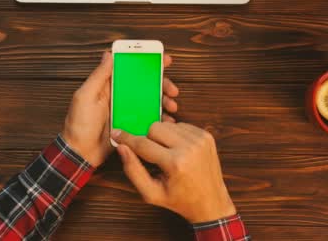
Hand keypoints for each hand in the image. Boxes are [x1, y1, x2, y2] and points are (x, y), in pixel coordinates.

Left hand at [62, 52, 179, 166]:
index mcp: (109, 86)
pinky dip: (160, 119)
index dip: (148, 62)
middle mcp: (120, 96)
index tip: (164, 59)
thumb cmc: (78, 124)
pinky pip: (149, 119)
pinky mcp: (132, 126)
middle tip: (172, 89)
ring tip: (172, 106)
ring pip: (151, 101)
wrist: (80, 153)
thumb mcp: (85, 96)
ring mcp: (127, 111)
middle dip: (162, 84)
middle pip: (146, 84)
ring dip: (164, 101)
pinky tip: (168, 121)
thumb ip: (98, 76)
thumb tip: (108, 54)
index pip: (131, 69)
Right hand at [111, 122, 235, 222]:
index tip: (116, 133)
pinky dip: (175, 135)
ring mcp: (200, 139)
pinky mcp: (206, 135)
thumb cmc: (180, 200)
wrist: (211, 202)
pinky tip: (178, 150)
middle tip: (152, 155)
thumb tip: (122, 147)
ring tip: (167, 154)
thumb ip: (133, 170)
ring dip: (162, 137)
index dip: (126, 138)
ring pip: (167, 124)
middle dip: (148, 139)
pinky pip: (181, 125)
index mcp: (175, 163)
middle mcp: (189, 147)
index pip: (143, 144)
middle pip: (154, 127)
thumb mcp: (151, 193)